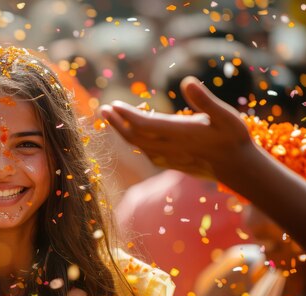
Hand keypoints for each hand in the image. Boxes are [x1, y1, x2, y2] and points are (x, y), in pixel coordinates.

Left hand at [100, 76, 252, 179]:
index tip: (113, 104)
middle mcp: (169, 148)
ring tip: (112, 116)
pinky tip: (130, 131)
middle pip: (134, 136)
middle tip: (104, 109)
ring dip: (122, 131)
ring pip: (137, 145)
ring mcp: (167, 157)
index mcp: (179, 133)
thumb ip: (205, 100)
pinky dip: (133, 140)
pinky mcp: (168, 163)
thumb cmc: (234, 138)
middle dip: (117, 122)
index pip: (144, 124)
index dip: (126, 115)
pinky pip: (144, 151)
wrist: (238, 169)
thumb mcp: (226, 116)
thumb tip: (187, 81)